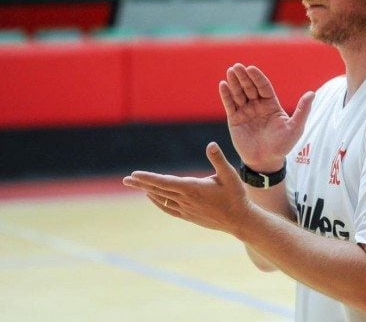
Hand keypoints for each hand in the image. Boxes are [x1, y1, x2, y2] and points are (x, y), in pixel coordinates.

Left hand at [122, 142, 251, 234]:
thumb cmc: (236, 196)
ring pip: (161, 199)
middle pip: (158, 190)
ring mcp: (186, 209)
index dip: (148, 178)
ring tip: (135, 185)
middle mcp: (186, 200)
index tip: (134, 175)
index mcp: (193, 188)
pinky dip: (158, 202)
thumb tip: (210, 144)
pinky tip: (152, 197)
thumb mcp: (230, 175)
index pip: (164, 182)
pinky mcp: (189, 216)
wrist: (239, 220)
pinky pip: (168, 208)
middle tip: (126, 180)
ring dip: (147, 191)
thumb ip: (218, 160)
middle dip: (141, 184)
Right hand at [219, 63, 314, 171]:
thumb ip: (302, 110)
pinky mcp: (235, 119)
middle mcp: (258, 105)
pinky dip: (226, 95)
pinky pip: (230, 105)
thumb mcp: (295, 128)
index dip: (257, 77)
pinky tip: (223, 85)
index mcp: (271, 105)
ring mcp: (246, 111)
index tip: (251, 68)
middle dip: (244, 77)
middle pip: (250, 87)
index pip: (263, 87)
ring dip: (234, 82)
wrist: (266, 161)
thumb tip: (312, 94)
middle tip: (237, 66)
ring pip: (239, 93)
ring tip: (230, 71)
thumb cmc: (282, 146)